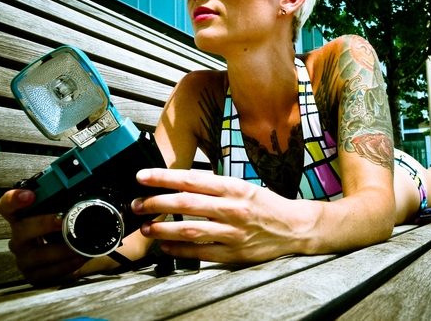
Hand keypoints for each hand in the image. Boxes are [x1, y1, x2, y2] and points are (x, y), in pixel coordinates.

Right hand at [0, 190, 86, 285]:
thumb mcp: (61, 218)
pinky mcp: (33, 275)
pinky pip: (47, 272)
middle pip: (22, 229)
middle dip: (43, 223)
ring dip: (61, 250)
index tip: (29, 196)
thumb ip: (66, 206)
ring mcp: (24, 258)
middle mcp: (20, 238)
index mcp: (23, 219)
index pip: (8, 206)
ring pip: (37, 255)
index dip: (14, 199)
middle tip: (63, 221)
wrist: (65, 259)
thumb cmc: (61, 233)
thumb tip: (86, 195)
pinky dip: (66, 265)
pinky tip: (78, 259)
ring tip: (79, 247)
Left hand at [131, 169, 317, 262]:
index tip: (142, 176)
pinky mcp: (234, 253)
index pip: (191, 179)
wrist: (294, 227)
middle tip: (137, 204)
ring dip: (163, 229)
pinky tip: (166, 247)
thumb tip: (182, 184)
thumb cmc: (266, 204)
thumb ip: (214, 187)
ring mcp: (232, 232)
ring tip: (146, 227)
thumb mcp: (242, 186)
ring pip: (190, 229)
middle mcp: (231, 207)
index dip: (164, 177)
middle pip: (185, 203)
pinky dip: (180, 250)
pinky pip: (201, 252)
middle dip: (156, 203)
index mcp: (233, 187)